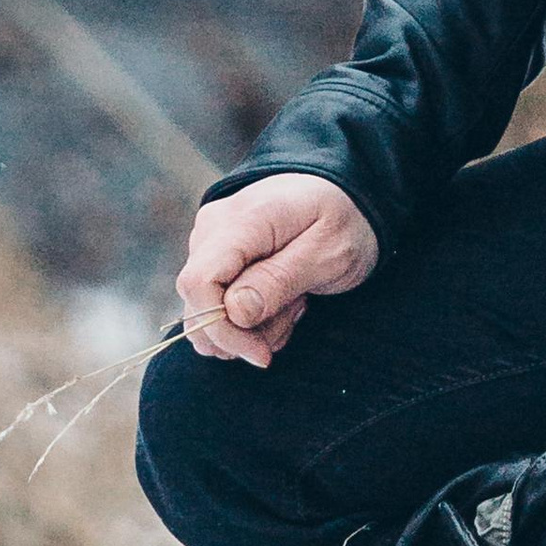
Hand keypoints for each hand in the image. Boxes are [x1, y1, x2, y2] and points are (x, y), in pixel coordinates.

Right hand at [174, 174, 379, 367]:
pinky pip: (218, 304)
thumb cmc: (345, 218)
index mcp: (241, 220)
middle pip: (199, 305)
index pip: (198, 283)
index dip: (221, 329)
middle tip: (297, 310)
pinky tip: (283, 298)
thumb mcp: (329, 252)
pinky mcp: (216, 257)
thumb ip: (280, 280)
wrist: (346, 192)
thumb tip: (234, 312)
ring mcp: (210, 241)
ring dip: (253, 326)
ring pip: (208, 312)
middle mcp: (212, 228)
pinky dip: (251, 317)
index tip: (262, 354)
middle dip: (245, 331)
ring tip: (296, 300)